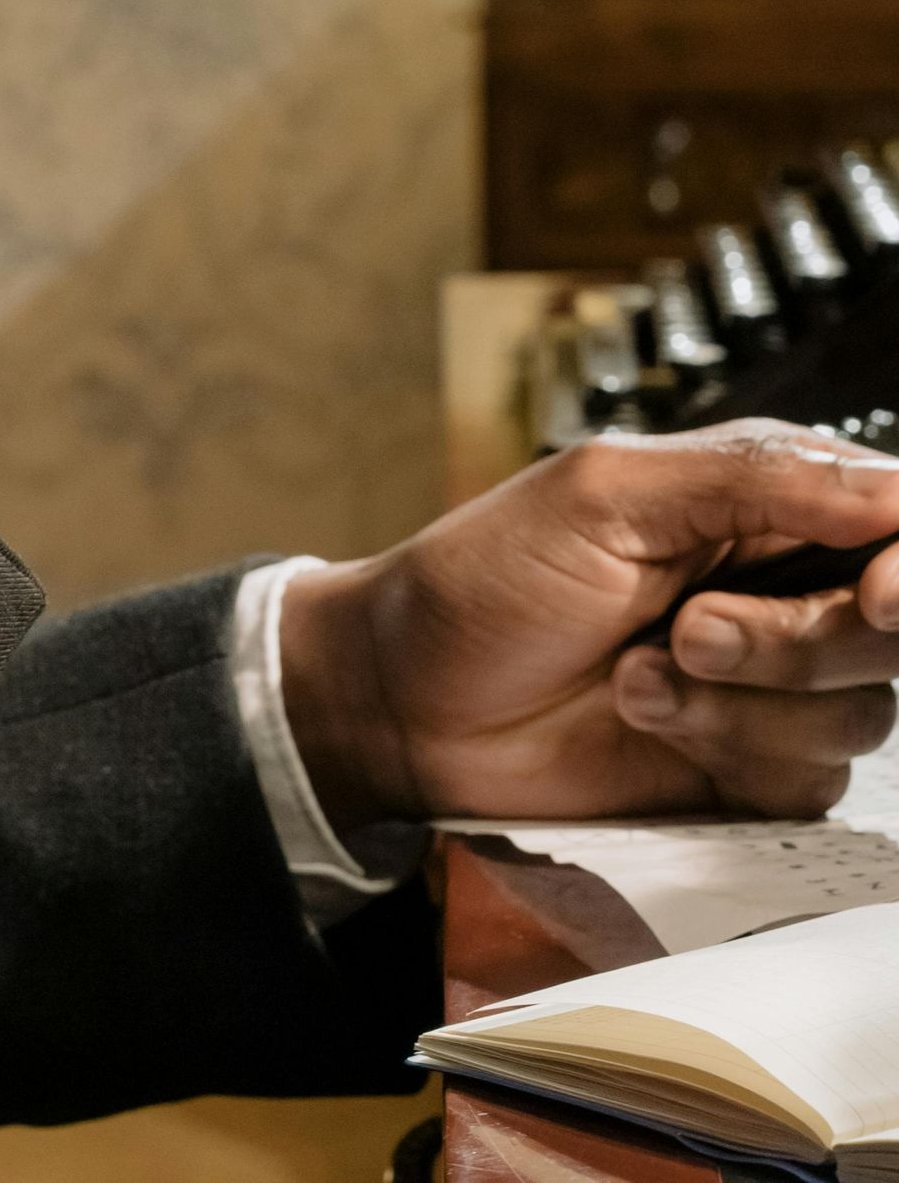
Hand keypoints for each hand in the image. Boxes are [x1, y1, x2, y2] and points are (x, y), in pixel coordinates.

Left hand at [277, 422, 898, 828]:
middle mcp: (783, 586)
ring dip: (743, 697)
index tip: (876, 596)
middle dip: (799, 639)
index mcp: (762, 498)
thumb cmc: (485, 576)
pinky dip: (722, 747)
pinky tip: (644, 711)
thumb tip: (889, 484)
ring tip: (643, 667)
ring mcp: (769, 685)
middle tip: (692, 626)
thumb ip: (755, 478)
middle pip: (892, 630)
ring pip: (859, 712)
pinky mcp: (747, 770)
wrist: (408, 698)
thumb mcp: (607, 494)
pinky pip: (807, 779)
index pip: (894, 521)